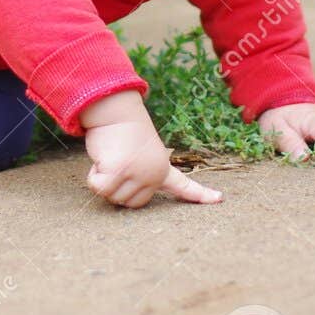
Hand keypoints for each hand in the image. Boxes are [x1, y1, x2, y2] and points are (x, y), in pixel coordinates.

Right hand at [80, 91, 222, 208]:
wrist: (115, 111)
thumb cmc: (123, 132)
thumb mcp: (138, 155)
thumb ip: (137, 176)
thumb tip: (119, 195)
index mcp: (162, 168)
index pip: (185, 186)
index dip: (201, 195)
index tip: (220, 199)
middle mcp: (154, 173)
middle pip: (131, 203)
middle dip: (118, 188)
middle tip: (117, 163)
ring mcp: (137, 173)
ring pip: (114, 197)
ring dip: (104, 181)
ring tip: (112, 157)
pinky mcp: (118, 171)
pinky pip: (99, 188)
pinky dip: (94, 176)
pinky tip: (103, 158)